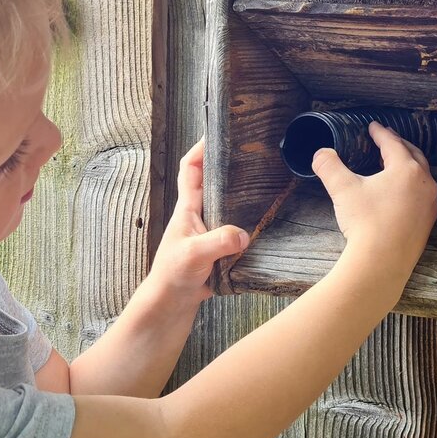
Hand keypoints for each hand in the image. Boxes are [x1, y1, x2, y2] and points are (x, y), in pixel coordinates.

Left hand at [148, 138, 249, 301]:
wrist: (171, 304)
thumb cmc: (172, 276)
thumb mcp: (195, 254)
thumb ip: (219, 241)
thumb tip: (244, 234)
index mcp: (187, 209)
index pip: (191, 169)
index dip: (201, 149)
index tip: (217, 133)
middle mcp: (198, 216)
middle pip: (212, 183)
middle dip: (227, 166)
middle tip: (250, 154)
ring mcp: (208, 232)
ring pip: (226, 206)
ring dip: (241, 196)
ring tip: (265, 183)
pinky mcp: (218, 249)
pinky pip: (235, 230)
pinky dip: (248, 224)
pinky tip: (265, 223)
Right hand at [312, 122, 436, 274]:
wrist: (381, 263)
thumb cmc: (365, 222)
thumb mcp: (343, 189)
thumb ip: (330, 166)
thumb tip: (320, 153)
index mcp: (406, 169)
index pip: (392, 144)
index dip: (380, 133)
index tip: (373, 126)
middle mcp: (424, 183)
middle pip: (413, 156)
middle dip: (399, 145)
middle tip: (387, 139)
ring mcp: (429, 205)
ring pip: (422, 176)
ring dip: (409, 166)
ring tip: (396, 165)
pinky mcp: (427, 224)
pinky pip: (423, 197)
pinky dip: (413, 188)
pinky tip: (402, 195)